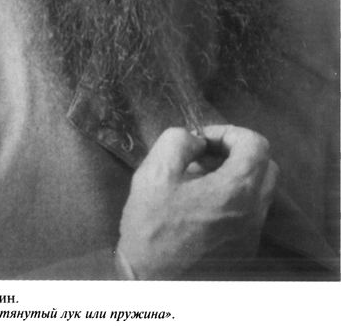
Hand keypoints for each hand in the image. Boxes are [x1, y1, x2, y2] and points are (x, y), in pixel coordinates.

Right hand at [117, 124, 278, 278]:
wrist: (149, 281)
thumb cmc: (151, 225)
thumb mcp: (155, 171)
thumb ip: (179, 140)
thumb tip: (197, 140)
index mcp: (236, 191)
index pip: (255, 144)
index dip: (228, 132)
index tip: (202, 140)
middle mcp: (253, 213)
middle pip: (265, 165)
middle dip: (237, 151)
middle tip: (205, 155)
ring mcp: (252, 234)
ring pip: (260, 189)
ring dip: (236, 174)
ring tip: (201, 178)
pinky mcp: (245, 249)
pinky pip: (252, 211)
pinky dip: (235, 197)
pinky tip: (203, 203)